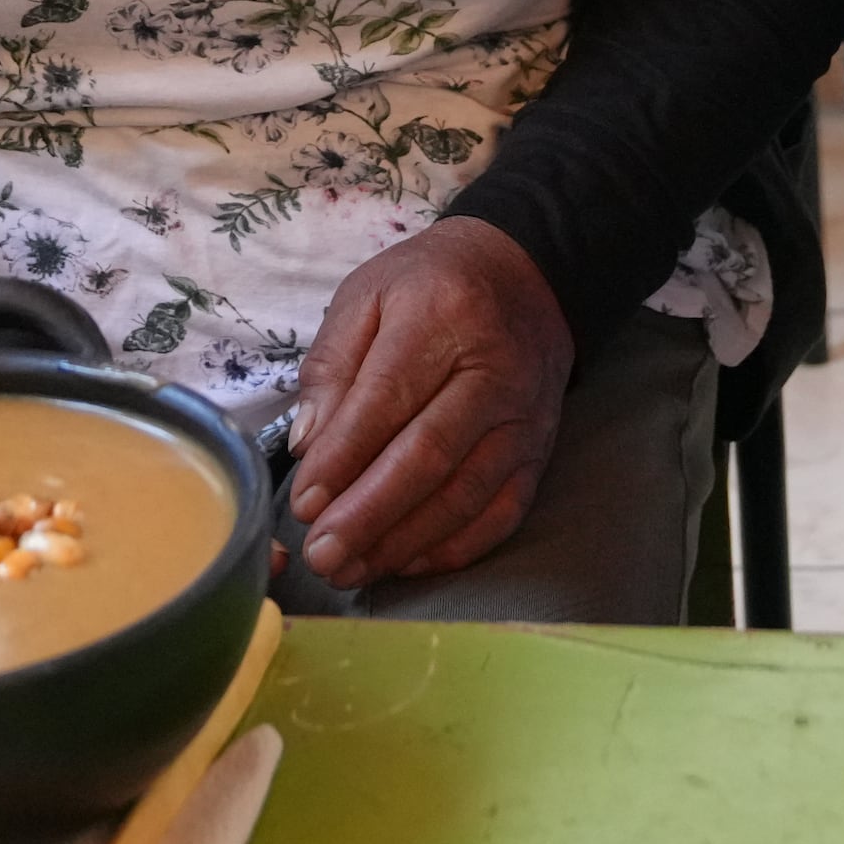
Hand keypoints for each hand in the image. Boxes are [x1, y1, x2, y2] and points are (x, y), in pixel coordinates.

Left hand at [283, 217, 572, 589]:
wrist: (525, 274)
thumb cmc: (431, 285)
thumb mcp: (366, 295)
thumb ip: (331, 366)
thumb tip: (309, 447)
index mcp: (443, 317)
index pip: (388, 399)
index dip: (344, 458)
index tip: (304, 503)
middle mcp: (494, 370)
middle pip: (429, 455)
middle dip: (369, 514)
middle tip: (321, 554)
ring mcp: (524, 417)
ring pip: (465, 494)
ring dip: (404, 541)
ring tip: (351, 569)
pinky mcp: (539, 451)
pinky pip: (501, 512)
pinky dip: (453, 547)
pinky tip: (407, 563)